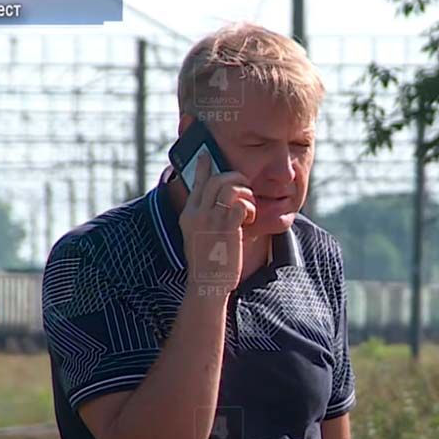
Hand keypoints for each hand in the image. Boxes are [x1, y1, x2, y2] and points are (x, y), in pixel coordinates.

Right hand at [179, 153, 256, 295]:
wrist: (207, 284)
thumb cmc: (207, 262)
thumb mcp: (197, 235)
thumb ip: (203, 217)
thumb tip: (218, 201)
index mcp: (188, 214)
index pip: (197, 183)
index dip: (203, 166)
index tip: (207, 154)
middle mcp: (197, 213)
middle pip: (216, 179)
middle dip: (235, 177)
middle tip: (244, 186)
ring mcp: (211, 220)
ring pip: (230, 187)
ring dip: (244, 192)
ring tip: (248, 205)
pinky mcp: (227, 229)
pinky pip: (242, 204)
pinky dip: (250, 208)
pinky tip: (250, 219)